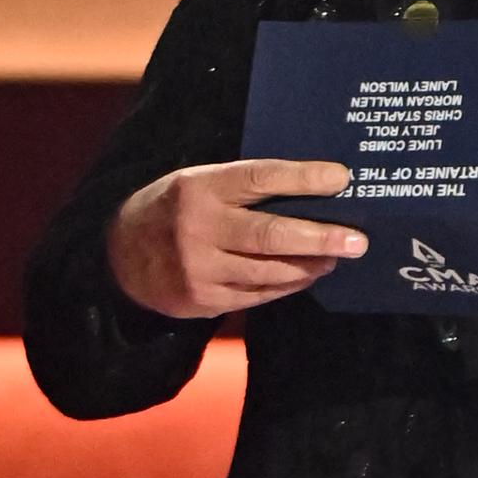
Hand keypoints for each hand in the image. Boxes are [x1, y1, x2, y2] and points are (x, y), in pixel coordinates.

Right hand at [108, 158, 363, 318]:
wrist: (119, 257)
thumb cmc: (175, 208)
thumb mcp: (198, 182)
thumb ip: (243, 185)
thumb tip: (314, 188)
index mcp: (200, 187)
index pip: (260, 178)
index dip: (304, 178)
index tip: (341, 178)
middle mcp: (199, 228)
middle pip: (272, 234)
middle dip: (321, 237)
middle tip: (358, 240)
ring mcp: (200, 268)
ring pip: (270, 271)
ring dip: (311, 265)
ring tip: (337, 256)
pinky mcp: (203, 299)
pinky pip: (258, 294)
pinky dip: (288, 284)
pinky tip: (307, 275)